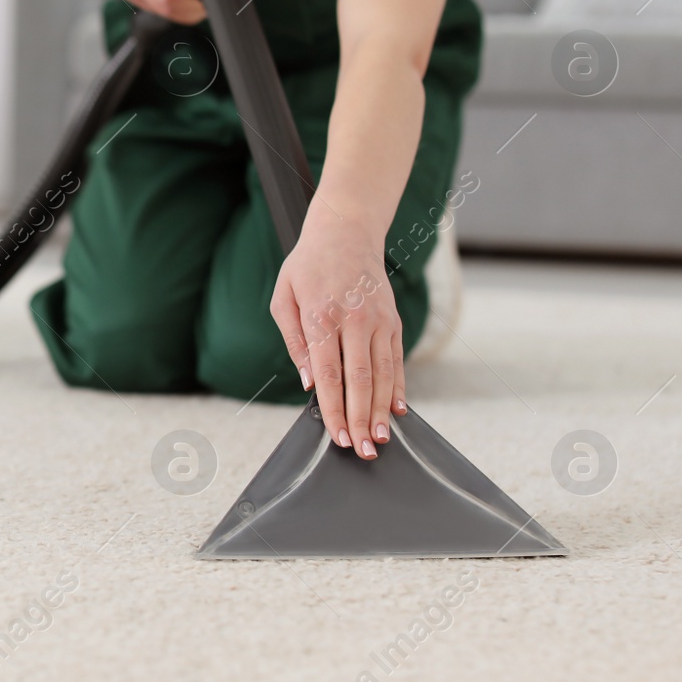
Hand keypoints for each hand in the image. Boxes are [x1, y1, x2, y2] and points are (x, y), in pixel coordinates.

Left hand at [269, 216, 405, 458]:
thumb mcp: (283, 298)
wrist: (345, 231)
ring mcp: (378, 320)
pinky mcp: (393, 319)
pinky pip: (396, 360)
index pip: (330, 375)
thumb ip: (294, 343)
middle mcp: (355, 320)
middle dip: (361, 420)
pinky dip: (398, 387)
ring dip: (382, 410)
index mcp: (321, 317)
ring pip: (383, 374)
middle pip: (361, 381)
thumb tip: (310, 384)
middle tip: (364, 451)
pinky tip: (396, 410)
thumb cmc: (307, 267)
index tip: (338, 437)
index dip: (335, 410)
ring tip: (381, 439)